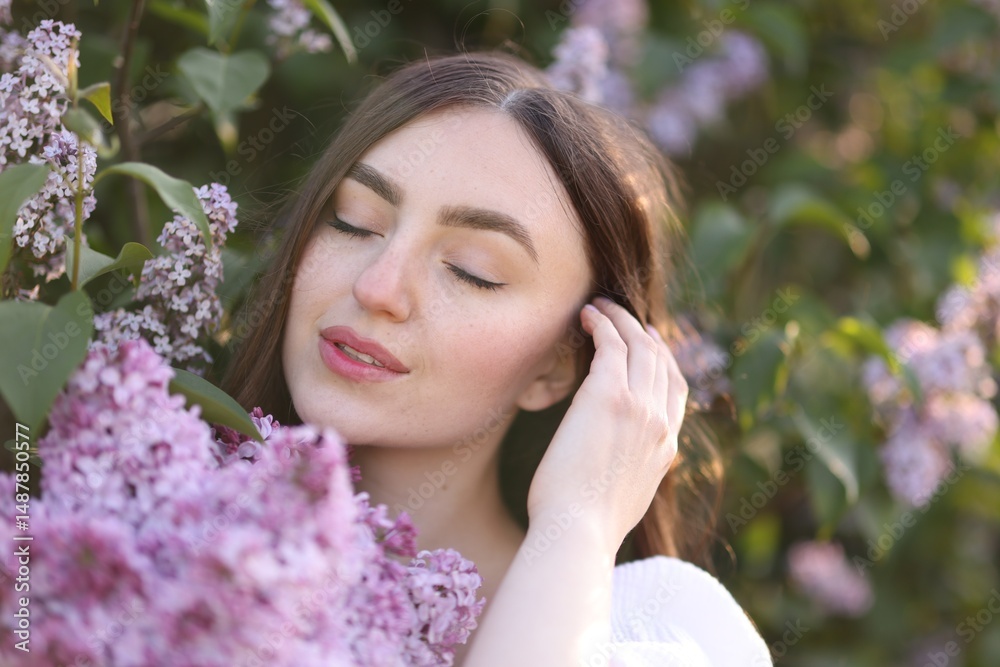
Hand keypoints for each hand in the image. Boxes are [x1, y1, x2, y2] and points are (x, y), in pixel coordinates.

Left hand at [525, 295, 687, 554]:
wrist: (577, 533)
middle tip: (623, 316)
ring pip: (640, 345)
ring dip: (621, 319)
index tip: (649, 344)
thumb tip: (619, 468)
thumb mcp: (622, 499)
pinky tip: (587, 314)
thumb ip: (630, 474)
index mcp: (665, 449)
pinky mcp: (610, 396)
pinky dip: (604, 323)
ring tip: (600, 306)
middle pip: (662, 362)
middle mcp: (660, 423)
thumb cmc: (583, 526)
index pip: (676, 392)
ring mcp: (640, 407)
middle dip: (643, 333)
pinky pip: (613, 344)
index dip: (664, 361)